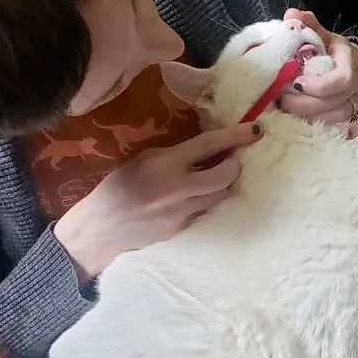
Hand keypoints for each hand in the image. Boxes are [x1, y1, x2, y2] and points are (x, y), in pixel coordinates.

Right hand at [53, 123, 263, 280]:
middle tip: (232, 158)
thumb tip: (206, 149)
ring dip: (223, 183)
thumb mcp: (143, 159)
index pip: (209, 145)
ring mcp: (183, 211)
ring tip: (215, 175)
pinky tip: (194, 196)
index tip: (255, 130)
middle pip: (226, 175)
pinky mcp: (183, 227)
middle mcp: (179, 188)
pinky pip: (204, 209)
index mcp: (165, 163)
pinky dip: (205, 199)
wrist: (102, 227)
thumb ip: (175, 154)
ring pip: (220, 194)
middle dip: (235, 165)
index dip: (235, 136)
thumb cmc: (118, 186)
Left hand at [279, 8, 357, 137]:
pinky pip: (353, 131)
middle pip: (336, 103)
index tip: (296, 84)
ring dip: (313, 120)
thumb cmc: (338, 53)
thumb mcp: (326, 37)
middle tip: (283, 103)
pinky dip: (338, 133)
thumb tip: (291, 15)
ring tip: (290, 116)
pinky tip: (319, 132)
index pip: (342, 78)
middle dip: (307, 105)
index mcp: (352, 62)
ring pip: (339, 119)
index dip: (319, 86)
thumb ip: (309, 27)